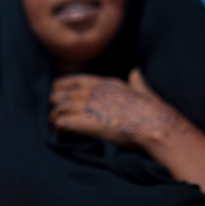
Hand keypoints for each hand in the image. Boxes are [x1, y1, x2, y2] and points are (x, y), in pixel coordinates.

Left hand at [48, 69, 181, 147]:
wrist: (151, 123)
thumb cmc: (150, 111)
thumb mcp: (141, 90)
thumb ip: (135, 81)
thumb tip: (136, 71)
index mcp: (103, 83)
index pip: (74, 80)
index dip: (61, 86)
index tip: (56, 91)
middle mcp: (92, 91)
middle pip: (62, 93)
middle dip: (56, 102)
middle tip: (56, 112)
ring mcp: (87, 105)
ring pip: (58, 107)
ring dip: (53, 117)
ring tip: (53, 125)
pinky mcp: (84, 121)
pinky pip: (61, 122)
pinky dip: (57, 128)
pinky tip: (59, 134)